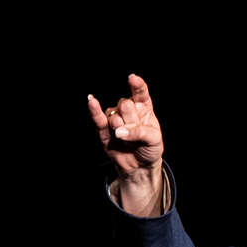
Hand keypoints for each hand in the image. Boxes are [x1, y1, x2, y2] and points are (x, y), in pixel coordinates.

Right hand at [87, 74, 163, 215]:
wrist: (140, 166)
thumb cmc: (149, 149)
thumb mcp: (154, 140)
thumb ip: (140, 132)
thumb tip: (118, 131)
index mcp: (143, 107)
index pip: (140, 92)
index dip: (136, 85)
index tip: (132, 79)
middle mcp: (128, 109)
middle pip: (125, 104)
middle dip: (131, 120)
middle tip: (136, 133)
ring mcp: (115, 118)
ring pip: (114, 115)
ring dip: (121, 129)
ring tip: (128, 140)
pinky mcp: (104, 129)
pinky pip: (98, 118)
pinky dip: (95, 111)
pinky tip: (92, 101)